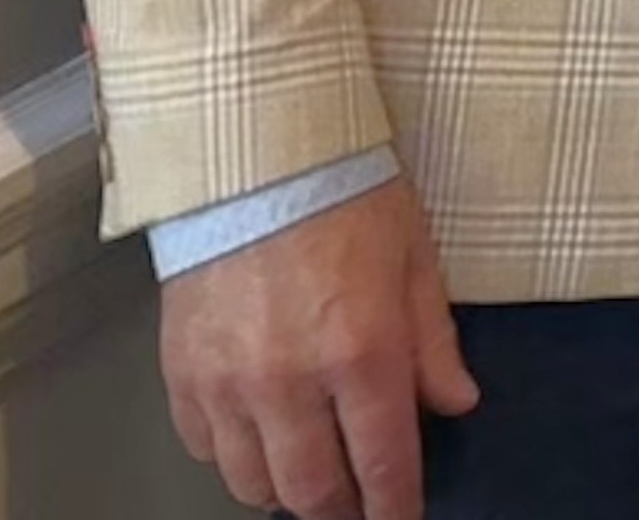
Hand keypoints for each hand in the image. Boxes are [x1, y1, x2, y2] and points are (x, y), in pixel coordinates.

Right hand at [158, 175, 476, 519]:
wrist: (253, 155)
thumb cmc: (342, 193)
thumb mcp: (415, 259)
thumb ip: (434, 343)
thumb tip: (456, 401)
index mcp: (360, 352)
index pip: (383, 462)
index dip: (395, 505)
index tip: (402, 518)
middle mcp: (289, 381)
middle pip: (311, 490)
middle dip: (341, 509)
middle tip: (357, 504)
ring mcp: (227, 382)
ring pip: (250, 481)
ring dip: (284, 490)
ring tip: (310, 476)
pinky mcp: (181, 371)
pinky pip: (203, 446)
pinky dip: (231, 456)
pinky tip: (256, 438)